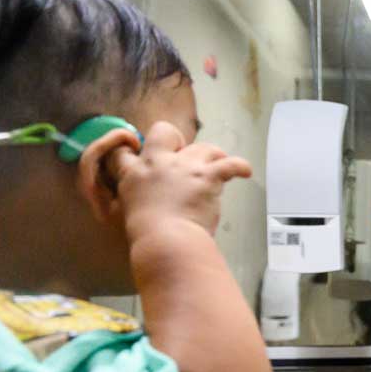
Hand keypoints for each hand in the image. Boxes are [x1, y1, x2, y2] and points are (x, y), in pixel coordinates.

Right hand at [81, 122, 250, 240]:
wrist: (166, 240)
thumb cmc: (148, 235)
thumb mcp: (128, 213)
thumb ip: (139, 197)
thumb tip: (156, 198)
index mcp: (133, 175)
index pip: (125, 151)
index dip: (138, 150)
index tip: (149, 154)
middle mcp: (157, 164)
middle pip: (164, 131)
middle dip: (175, 139)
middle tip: (185, 155)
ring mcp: (183, 167)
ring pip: (203, 147)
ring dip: (212, 156)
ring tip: (218, 166)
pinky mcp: (207, 175)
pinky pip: (231, 163)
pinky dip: (240, 166)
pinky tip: (245, 171)